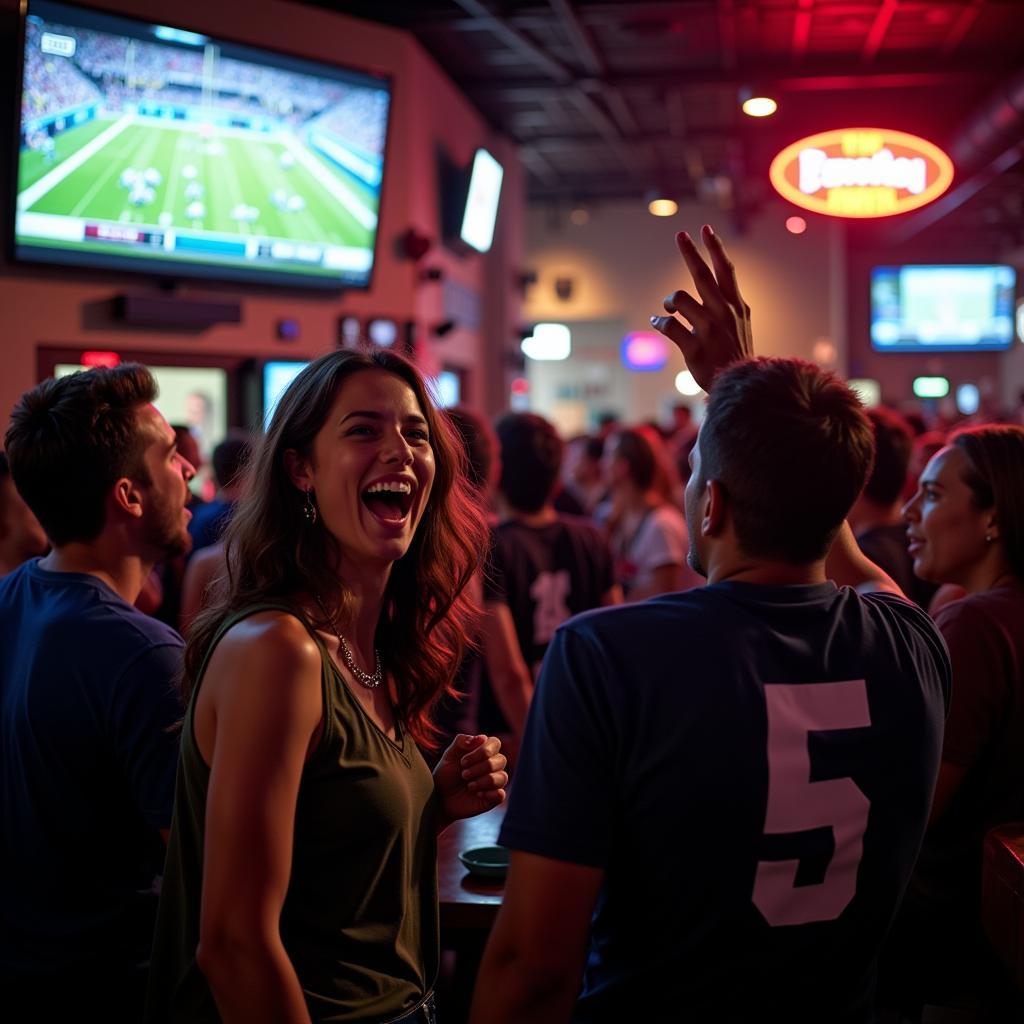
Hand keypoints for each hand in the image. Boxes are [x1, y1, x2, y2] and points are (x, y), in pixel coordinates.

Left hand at [433, 734, 507, 827]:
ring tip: (469, 786)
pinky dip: (489, 794)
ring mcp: (495, 782)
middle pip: (501, 760)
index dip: (481, 751)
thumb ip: (461, 741)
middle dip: (479, 768)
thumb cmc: (446, 775)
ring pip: (502, 777)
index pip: (495, 743)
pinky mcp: (493, 798)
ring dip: (483, 781)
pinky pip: (501, 794)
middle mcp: (493, 765)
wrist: (440, 799)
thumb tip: (481, 738)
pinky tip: (477, 795)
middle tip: (463, 774)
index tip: (463, 762)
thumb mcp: (449, 756)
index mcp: (484, 751)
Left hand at [649, 224, 752, 391]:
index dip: (715, 248)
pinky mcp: (695, 347)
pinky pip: (668, 325)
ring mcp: (710, 330)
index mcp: (736, 306)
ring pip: (680, 298)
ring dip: (669, 302)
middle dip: (691, 252)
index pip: (725, 271)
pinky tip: (657, 321)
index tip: (705, 229)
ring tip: (668, 309)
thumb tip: (715, 283)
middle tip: (680, 234)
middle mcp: (725, 313)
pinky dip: (659, 321)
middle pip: (703, 275)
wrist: (741, 386)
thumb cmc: (735, 353)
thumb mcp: (740, 324)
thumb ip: (727, 303)